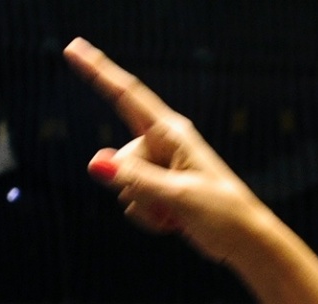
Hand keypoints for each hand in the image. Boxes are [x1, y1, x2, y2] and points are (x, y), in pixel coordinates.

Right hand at [64, 39, 271, 264]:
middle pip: (120, 157)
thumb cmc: (223, 213)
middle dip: (135, 186)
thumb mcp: (177, 195)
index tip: (73, 47)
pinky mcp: (161, 189)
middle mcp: (164, 145)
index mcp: (172, 133)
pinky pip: (133, 201)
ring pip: (124, 183)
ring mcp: (161, 168)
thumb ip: (135, 179)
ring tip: (178, 214)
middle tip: (171, 202)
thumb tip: (96, 163)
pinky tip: (174, 222)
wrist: (244, 241)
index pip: (126, 95)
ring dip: (144, 206)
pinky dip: (148, 216)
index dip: (98, 71)